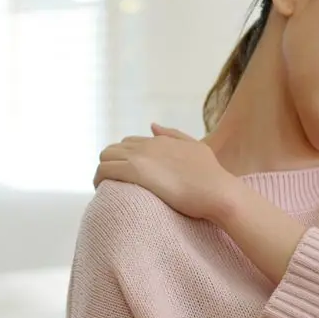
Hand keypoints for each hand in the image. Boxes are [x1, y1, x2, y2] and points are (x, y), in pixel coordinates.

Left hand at [95, 124, 234, 220]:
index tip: (128, 175)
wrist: (218, 191)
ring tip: (108, 188)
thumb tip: (152, 126)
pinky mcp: (135, 172)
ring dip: (103, 172)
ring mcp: (141, 157)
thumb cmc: (213, 176)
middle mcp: (148, 144)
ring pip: (105, 158)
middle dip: (111, 164)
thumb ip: (174, 135)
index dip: (125, 159)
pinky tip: (105, 191)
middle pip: (113, 149)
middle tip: (116, 184)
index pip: (129, 143)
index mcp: (160, 140)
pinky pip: (104, 171)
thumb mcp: (196, 147)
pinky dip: (100, 179)